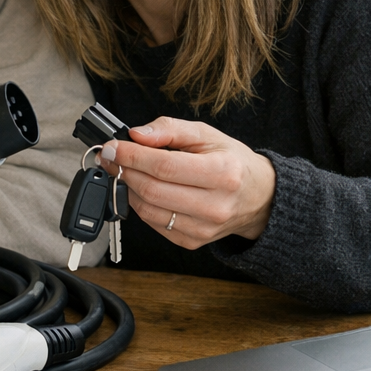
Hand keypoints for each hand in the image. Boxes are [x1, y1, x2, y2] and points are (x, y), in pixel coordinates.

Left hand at [98, 116, 275, 249]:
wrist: (258, 197)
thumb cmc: (232, 162)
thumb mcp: (207, 135)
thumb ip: (171, 129)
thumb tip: (137, 134)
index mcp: (222, 172)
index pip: (164, 166)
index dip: (132, 156)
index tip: (113, 146)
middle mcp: (215, 205)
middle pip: (153, 190)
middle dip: (124, 171)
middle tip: (111, 157)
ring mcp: (203, 227)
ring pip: (149, 210)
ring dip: (128, 189)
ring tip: (123, 171)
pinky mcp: (193, 241)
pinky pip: (154, 224)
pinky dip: (140, 205)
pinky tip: (140, 189)